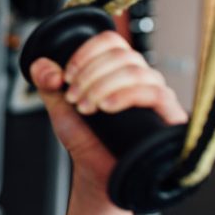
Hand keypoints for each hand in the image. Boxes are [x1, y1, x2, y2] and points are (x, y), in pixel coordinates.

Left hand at [29, 31, 187, 198]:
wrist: (97, 173)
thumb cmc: (86, 139)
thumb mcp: (58, 105)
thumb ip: (46, 81)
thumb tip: (44, 65)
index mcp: (118, 69)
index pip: (110, 41)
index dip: (85, 53)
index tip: (66, 76)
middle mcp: (141, 77)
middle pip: (121, 54)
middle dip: (89, 75)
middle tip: (73, 98)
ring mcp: (157, 94)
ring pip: (135, 71)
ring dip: (101, 86)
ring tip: (86, 108)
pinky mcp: (170, 114)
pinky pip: (154, 92)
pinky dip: (124, 96)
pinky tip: (106, 107)